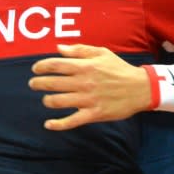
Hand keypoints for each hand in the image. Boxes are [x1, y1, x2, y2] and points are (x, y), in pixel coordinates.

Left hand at [28, 43, 150, 129]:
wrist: (140, 88)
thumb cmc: (118, 68)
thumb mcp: (101, 52)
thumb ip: (79, 50)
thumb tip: (58, 48)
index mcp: (85, 66)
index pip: (55, 65)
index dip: (41, 66)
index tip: (35, 69)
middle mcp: (84, 82)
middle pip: (53, 83)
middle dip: (38, 83)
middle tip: (33, 84)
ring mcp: (88, 99)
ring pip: (59, 101)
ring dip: (47, 100)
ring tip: (45, 99)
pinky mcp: (94, 114)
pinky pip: (72, 121)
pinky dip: (58, 124)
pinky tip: (48, 124)